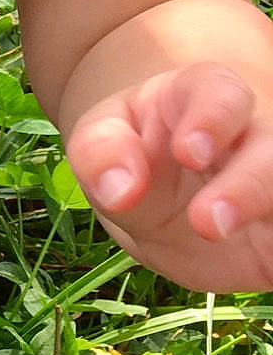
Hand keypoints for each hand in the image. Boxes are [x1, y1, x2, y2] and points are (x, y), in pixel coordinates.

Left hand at [67, 63, 272, 288]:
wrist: (159, 197)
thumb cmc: (132, 154)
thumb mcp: (99, 142)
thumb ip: (100, 154)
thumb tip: (119, 189)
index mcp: (202, 97)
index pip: (221, 94)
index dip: (212, 119)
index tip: (190, 152)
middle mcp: (251, 134)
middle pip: (270, 146)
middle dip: (247, 184)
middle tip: (207, 222)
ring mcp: (270, 179)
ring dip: (266, 210)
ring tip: (221, 241)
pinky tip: (263, 260)